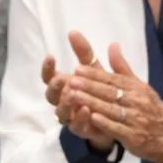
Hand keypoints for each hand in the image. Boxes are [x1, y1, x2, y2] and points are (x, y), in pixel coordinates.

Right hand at [41, 30, 114, 151]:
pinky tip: (86, 110)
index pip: (49, 77)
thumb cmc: (99, 91)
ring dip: (65, 104)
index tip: (51, 56)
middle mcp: (63, 102)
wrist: (115, 118)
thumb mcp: (95, 69)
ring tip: (72, 95)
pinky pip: (76, 127)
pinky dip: (80, 119)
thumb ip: (85, 53)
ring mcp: (71, 118)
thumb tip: (73, 31)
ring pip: (61, 113)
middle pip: (51, 96)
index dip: (47, 68)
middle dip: (54, 87)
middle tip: (60, 79)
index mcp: (64, 87)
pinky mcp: (82, 130)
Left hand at [68, 43, 162, 162]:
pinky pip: (117, 128)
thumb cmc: (149, 108)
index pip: (113, 79)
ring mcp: (135, 119)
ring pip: (110, 109)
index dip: (95, 75)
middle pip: (110, 93)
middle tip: (72, 80)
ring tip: (74, 96)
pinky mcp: (133, 136)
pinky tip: (91, 118)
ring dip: (92, 102)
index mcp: (136, 88)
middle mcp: (135, 101)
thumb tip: (112, 45)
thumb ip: (122, 68)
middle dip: (90, 86)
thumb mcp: (139, 86)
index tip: (78, 69)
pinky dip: (105, 123)